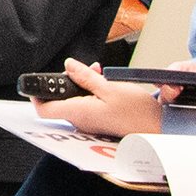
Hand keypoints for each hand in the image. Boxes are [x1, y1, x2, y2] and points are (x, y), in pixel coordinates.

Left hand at [31, 54, 172, 139]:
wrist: (160, 129)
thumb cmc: (139, 113)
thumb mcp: (110, 87)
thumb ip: (86, 77)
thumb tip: (68, 66)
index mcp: (79, 113)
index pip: (44, 109)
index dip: (36, 95)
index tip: (35, 82)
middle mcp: (82, 121)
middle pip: (59, 102)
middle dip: (65, 82)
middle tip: (77, 69)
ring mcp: (91, 123)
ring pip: (75, 101)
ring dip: (80, 85)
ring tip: (95, 73)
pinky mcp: (101, 122)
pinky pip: (87, 106)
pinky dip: (90, 92)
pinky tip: (103, 83)